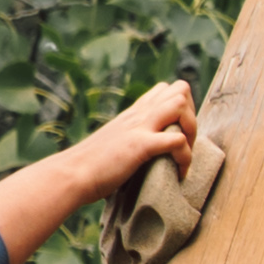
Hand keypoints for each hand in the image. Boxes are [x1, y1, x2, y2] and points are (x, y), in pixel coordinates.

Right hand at [67, 78, 201, 204]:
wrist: (71, 175)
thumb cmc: (89, 167)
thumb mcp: (112, 143)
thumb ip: (127, 139)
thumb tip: (136, 153)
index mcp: (132, 114)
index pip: (165, 89)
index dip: (182, 106)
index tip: (180, 131)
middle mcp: (138, 115)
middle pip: (180, 89)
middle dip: (192, 115)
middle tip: (187, 142)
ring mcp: (139, 128)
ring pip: (180, 105)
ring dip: (192, 130)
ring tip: (185, 154)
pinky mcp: (140, 145)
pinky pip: (177, 141)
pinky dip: (185, 157)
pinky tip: (179, 172)